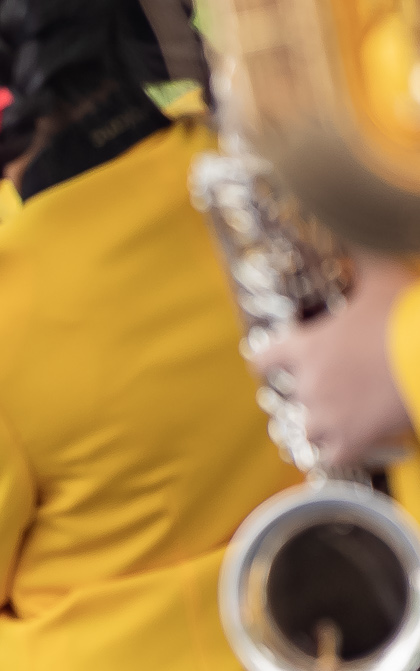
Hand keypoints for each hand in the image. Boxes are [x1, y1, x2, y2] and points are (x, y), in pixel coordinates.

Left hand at [258, 254, 416, 469]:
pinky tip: (348, 449)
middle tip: (329, 390)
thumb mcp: (382, 274)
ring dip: (319, 427)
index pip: (264, 359)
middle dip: (308, 395)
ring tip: (337, 421)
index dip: (267, 360)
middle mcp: (308, 385)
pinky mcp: (352, 441)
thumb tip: (351, 212)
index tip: (270, 360)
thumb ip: (361, 250)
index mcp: (306, 348)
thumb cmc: (408, 314)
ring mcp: (327, 416)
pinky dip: (337, 454)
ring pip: (306, 431)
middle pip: (290, 398)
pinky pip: (330, 458)